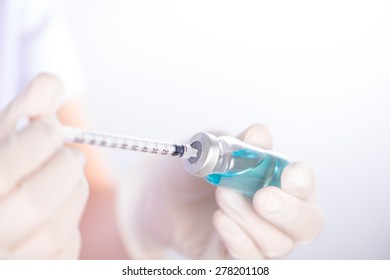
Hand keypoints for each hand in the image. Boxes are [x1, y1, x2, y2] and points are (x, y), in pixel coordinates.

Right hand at [0, 74, 87, 258]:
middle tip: (71, 155)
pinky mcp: (31, 274)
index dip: (42, 137)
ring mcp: (8, 261)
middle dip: (64, 168)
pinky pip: (64, 253)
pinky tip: (60, 213)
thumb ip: (22, 114)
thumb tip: (52, 81)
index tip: (51, 127)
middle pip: (37, 200)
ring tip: (69, 178)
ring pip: (55, 230)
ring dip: (74, 195)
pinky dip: (70, 228)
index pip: (11, 160)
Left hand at [118, 124, 322, 258]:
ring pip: (278, 244)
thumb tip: (259, 135)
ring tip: (223, 195)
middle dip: (289, 212)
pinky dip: (238, 239)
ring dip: (251, 219)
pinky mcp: (235, 257)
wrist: (159, 196)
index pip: (306, 189)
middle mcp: (276, 215)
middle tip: (262, 197)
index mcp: (277, 183)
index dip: (304, 183)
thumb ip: (238, 145)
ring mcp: (257, 239)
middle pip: (307, 225)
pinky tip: (221, 219)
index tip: (290, 173)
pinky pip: (250, 259)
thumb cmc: (194, 172)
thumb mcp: (212, 151)